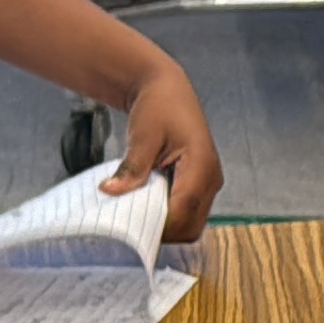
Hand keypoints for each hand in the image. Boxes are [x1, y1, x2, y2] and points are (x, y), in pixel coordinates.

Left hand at [113, 62, 222, 243]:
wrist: (168, 90)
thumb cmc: (158, 108)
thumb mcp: (143, 135)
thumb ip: (132, 167)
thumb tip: (112, 191)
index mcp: (202, 167)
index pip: (183, 211)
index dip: (158, 225)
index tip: (129, 228)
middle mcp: (211, 180)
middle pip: (191, 225)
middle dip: (163, 231)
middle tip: (131, 226)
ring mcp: (208, 184)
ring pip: (192, 223)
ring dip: (166, 225)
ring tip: (138, 216)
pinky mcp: (201, 185)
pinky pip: (189, 212)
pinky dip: (169, 216)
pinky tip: (148, 206)